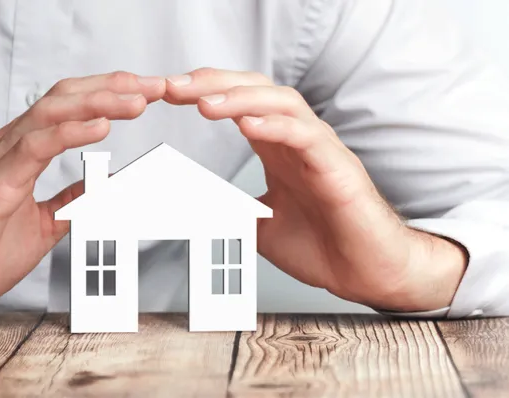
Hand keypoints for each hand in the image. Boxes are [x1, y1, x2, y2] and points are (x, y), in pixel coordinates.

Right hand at [0, 72, 166, 326]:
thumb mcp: (44, 222)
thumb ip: (73, 198)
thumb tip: (109, 184)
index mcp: (21, 152)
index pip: (68, 107)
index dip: (108, 94)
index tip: (147, 91)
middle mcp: (8, 147)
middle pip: (63, 99)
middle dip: (111, 88)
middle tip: (153, 86)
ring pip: (50, 115)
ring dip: (98, 104)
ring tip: (136, 101)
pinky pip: (32, 150)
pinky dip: (68, 134)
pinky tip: (100, 128)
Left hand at [164, 68, 466, 311]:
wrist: (366, 273)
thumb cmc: (323, 247)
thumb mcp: (260, 227)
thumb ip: (231, 210)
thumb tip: (195, 209)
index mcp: (277, 149)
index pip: (239, 103)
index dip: (204, 92)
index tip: (168, 94)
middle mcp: (297, 141)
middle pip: (256, 89)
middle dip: (213, 82)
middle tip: (173, 87)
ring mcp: (319, 150)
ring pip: (283, 102)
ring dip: (240, 97)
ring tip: (204, 101)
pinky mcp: (337, 168)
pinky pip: (306, 136)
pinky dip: (277, 125)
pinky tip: (249, 124)